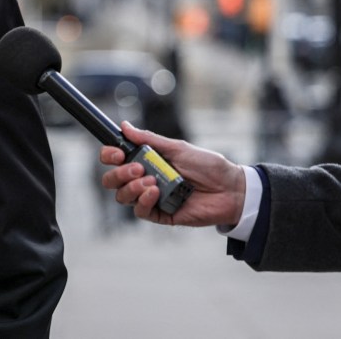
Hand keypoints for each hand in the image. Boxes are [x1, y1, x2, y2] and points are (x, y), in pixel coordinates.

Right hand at [99, 122, 245, 227]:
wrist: (230, 189)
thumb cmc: (208, 166)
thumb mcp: (178, 148)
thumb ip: (149, 139)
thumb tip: (125, 125)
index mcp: (146, 160)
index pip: (116, 159)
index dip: (110, 156)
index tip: (117, 153)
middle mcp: (144, 179)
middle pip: (112, 180)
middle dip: (118, 174)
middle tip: (136, 168)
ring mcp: (151, 197)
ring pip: (123, 197)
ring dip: (131, 188)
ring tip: (151, 181)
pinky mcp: (161, 214)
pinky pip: (140, 211)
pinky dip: (144, 201)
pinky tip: (156, 193)